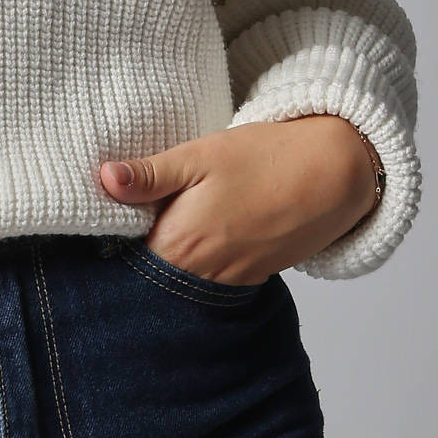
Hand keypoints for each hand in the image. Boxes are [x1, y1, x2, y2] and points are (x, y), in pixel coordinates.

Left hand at [99, 115, 379, 285]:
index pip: (123, 256)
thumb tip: (104, 179)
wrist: (333, 174)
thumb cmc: (265, 159)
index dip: (112, 239)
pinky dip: (199, 265)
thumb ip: (150, 175)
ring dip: (170, 261)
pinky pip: (208, 280)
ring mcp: (225, 282)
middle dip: (138, 254)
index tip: (105, 221)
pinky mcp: (247, 280)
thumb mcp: (200, 155)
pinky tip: (204, 237)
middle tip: (136, 224)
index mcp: (177, 243)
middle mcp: (198, 274)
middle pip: (149, 274)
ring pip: (178, 280)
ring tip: (172, 228)